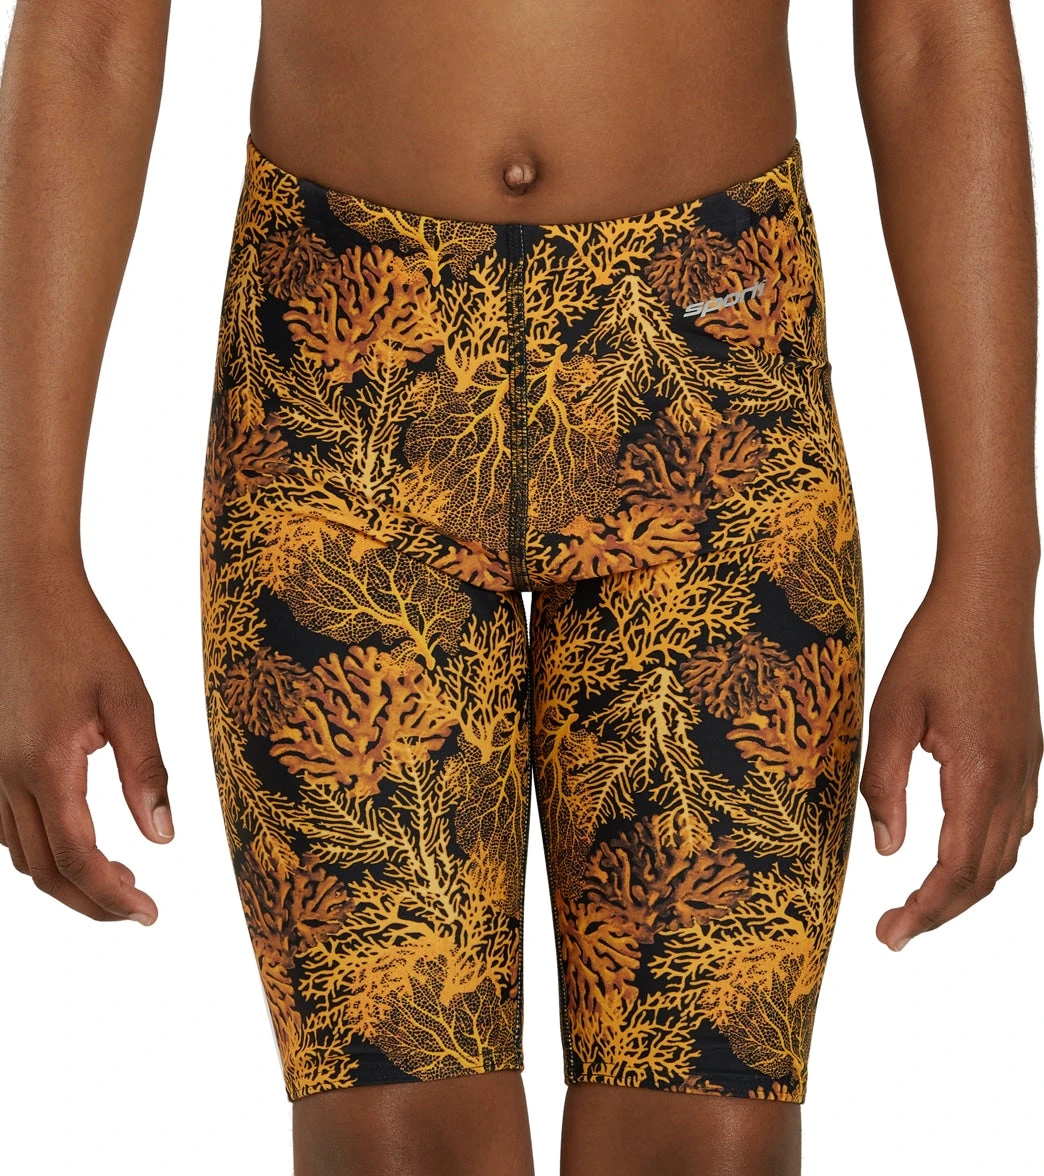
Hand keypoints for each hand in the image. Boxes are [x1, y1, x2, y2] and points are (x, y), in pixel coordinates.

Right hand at [0, 565, 172, 922]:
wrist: (25, 594)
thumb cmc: (82, 639)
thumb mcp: (130, 701)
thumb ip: (146, 772)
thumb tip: (162, 837)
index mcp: (45, 767)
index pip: (77, 860)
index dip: (113, 897)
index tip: (149, 915)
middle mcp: (5, 778)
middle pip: (45, 871)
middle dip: (93, 900)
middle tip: (139, 909)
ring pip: (21, 854)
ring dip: (67, 878)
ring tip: (120, 876)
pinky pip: (7, 828)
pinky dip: (42, 850)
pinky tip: (79, 840)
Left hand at [859, 566, 1039, 950]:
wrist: (988, 596)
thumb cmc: (934, 646)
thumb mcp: (891, 713)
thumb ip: (886, 784)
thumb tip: (888, 850)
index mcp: (978, 774)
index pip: (955, 869)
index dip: (923, 910)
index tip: (888, 935)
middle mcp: (1014, 779)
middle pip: (985, 874)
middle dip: (941, 911)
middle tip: (895, 932)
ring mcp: (1029, 767)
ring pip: (1006, 853)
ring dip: (965, 886)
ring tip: (920, 904)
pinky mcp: (1029, 754)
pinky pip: (1015, 823)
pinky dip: (986, 854)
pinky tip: (957, 855)